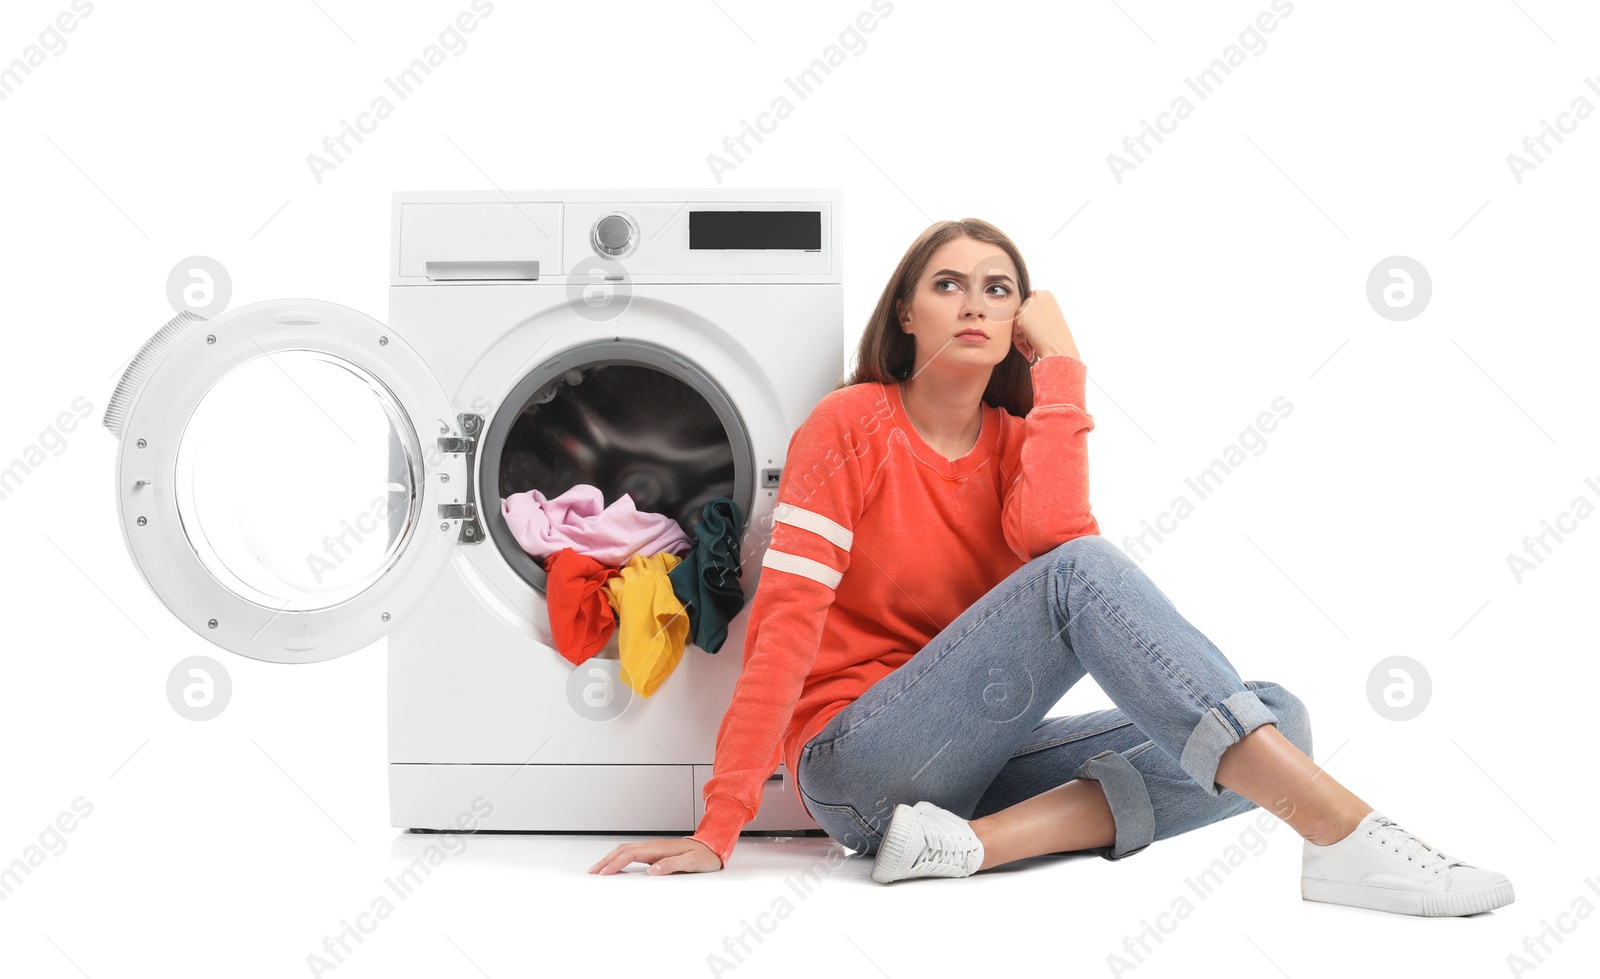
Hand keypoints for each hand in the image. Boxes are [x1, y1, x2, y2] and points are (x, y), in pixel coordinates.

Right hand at [588, 836, 721, 874]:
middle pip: (623, 850)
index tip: (604, 873)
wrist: (712, 848)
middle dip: (606, 860)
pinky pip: (632, 853)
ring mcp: (653, 848)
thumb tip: (652, 871)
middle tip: (592, 871)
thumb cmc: (704, 857)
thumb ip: (672, 866)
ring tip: (598, 868)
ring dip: (610, 858)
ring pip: (626, 850)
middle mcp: (654, 846)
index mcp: (659, 849)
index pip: (631, 854)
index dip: (615, 863)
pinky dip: (619, 858)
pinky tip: (616, 864)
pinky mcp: (655, 852)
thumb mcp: (692, 863)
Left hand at [1012, 289, 1079, 362]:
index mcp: (1046, 294)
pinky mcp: (1020, 316)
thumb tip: (1025, 319)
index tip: (1038, 338)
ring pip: (1017, 323)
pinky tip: (1030, 353)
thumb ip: (1038, 314)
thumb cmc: (1059, 339)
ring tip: (1032, 352)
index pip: (1030, 308)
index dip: (1033, 325)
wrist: (1061, 351)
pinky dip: (1020, 344)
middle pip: (1022, 314)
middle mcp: (1037, 295)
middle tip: (1033, 348)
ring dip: (1023, 339)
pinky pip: (1014, 332)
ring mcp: (1028, 304)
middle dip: (1026, 331)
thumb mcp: (1051, 319)